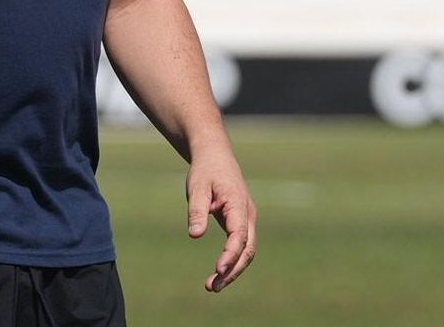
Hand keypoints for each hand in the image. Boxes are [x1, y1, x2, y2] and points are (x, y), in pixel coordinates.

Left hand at [185, 148, 256, 291]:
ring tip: (213, 286)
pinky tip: (219, 273)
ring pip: (246, 250)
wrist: (215, 156)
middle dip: (233, 270)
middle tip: (212, 287)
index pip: (239, 235)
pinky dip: (232, 261)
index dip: (230, 254)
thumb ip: (197, 211)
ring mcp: (246, 219)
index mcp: (238, 204)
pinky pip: (241, 245)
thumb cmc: (205, 171)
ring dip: (233, 269)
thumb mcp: (197, 188)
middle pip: (248, 249)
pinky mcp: (240, 222)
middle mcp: (248, 214)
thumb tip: (195, 236)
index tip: (218, 270)